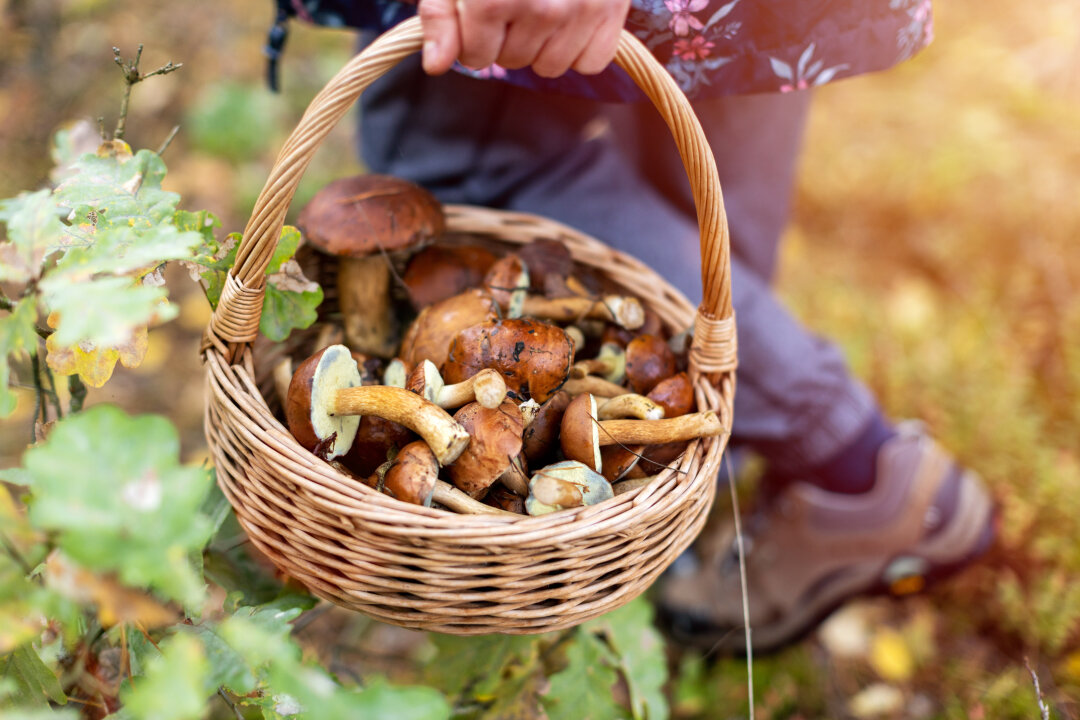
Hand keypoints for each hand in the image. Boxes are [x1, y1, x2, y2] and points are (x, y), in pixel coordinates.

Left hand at [418, 0, 630, 77]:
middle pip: (512, 62)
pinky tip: (570, 19)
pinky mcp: (611, 11)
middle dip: (506, 38)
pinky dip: (580, 48)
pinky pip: (591, 62)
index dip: (472, 38)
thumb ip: (441, 14)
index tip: (479, 12)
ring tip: (542, 6)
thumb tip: (436, 64)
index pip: (476, 57)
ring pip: (550, 67)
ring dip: (542, 45)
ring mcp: (580, 12)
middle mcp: (541, 9)